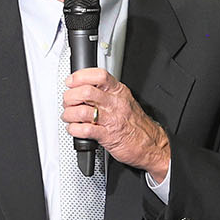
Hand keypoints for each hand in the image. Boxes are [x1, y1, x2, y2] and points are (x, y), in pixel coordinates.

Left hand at [63, 67, 170, 182]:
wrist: (151, 144)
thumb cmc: (135, 124)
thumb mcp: (125, 100)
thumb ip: (106, 93)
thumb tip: (84, 87)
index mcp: (119, 92)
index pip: (99, 75)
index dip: (80, 76)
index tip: (71, 81)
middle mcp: (115, 104)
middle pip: (86, 91)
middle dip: (70, 97)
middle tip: (68, 102)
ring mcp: (111, 120)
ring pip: (82, 111)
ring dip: (69, 114)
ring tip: (69, 117)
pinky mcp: (107, 137)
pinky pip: (85, 130)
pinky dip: (74, 129)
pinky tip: (74, 129)